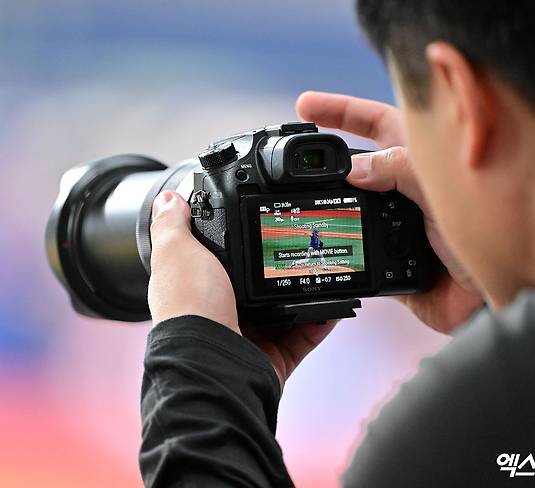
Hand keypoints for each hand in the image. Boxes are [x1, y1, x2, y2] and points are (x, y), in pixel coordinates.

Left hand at [148, 191, 335, 388]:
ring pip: (284, 311)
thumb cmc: (189, 309)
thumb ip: (173, 225)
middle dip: (278, 268)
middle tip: (300, 246)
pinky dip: (321, 321)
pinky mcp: (273, 357)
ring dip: (305, 293)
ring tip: (323, 270)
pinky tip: (333, 302)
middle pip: (257, 285)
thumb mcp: (177, 252)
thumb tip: (168, 199)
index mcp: (198, 288)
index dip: (240, 242)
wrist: (212, 361)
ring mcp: (249, 337)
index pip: (222, 260)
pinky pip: (305, 336)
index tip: (261, 223)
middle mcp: (222, 314)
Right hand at [296, 91, 482, 333]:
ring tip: (300, 205)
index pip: (374, 123)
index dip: (341, 112)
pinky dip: (340, 251)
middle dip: (324, 163)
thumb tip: (355, 168)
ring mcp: (396, 227)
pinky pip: (356, 254)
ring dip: (327, 209)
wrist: (510, 292)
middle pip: (356, 167)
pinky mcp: (390, 265)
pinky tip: (324, 245)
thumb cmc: (498, 228)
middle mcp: (405, 190)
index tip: (306, 105)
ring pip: (351, 211)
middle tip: (294, 163)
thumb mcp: (447, 186)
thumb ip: (402, 170)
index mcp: (421, 160)